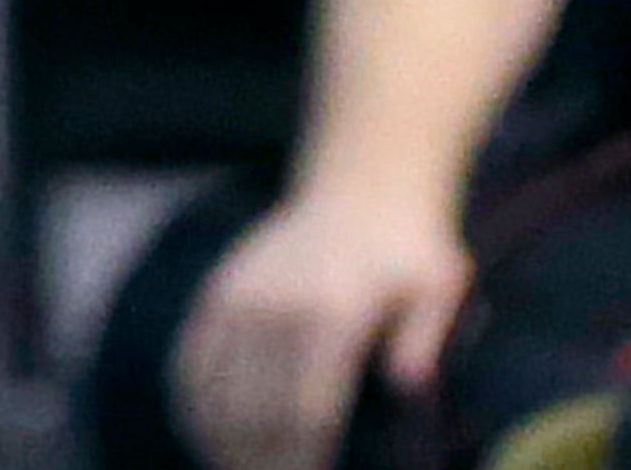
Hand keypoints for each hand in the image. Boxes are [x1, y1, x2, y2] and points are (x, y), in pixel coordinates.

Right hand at [172, 184, 475, 469]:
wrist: (362, 188)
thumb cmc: (408, 253)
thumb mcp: (437, 285)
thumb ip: (426, 335)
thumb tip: (410, 384)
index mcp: (333, 310)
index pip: (306, 410)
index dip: (304, 461)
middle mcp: (279, 303)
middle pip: (257, 412)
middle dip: (264, 463)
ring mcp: (242, 295)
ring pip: (218, 393)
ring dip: (225, 444)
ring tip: (240, 468)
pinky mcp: (221, 290)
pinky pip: (193, 360)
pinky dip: (195, 407)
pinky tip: (208, 438)